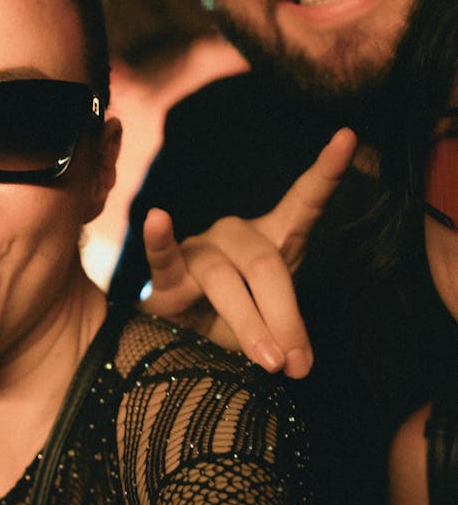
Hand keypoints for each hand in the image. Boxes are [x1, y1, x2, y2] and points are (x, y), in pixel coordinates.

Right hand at [141, 128, 356, 377]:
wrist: (181, 340)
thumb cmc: (232, 323)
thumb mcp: (270, 325)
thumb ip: (286, 336)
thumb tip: (299, 366)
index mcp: (272, 240)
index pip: (304, 200)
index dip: (325, 170)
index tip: (346, 137)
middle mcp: (237, 236)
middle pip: (266, 265)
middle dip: (285, 317)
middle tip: (296, 363)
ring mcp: (200, 250)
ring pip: (226, 280)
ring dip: (250, 325)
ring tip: (268, 362)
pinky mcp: (166, 274)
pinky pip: (164, 257)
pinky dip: (160, 239)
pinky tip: (158, 219)